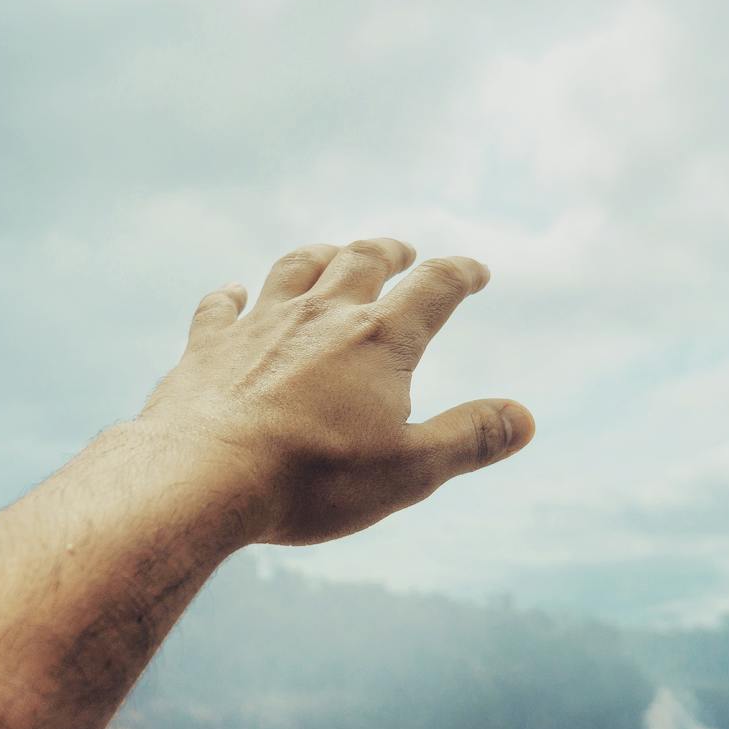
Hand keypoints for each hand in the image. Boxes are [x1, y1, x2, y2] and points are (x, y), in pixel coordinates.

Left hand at [137, 238, 534, 545]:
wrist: (202, 476)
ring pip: (294, 269)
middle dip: (388, 251)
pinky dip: (230, 296)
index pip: (434, 288)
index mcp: (380, 340)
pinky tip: (233, 294)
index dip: (460, 274)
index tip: (475, 270)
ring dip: (318, 256)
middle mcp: (321, 315)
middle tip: (402, 250)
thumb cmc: (313, 478)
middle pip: (361, 261)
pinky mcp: (207, 347)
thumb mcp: (410, 470)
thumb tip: (526, 417)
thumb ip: (470, 438)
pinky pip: (220, 306)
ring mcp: (260, 325)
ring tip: (330, 254)